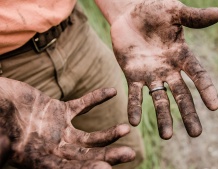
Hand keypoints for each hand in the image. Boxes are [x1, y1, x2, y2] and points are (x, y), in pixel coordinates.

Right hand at [0, 77, 134, 168]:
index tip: (106, 168)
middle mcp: (54, 148)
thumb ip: (5, 151)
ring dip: (108, 133)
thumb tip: (4, 159)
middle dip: (108, 156)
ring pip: (89, 136)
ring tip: (126, 129)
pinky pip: (82, 105)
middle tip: (130, 155)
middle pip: (86, 156)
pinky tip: (112, 91)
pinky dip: (96, 98)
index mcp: (40, 160)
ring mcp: (59, 130)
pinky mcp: (60, 111)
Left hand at [110, 0, 217, 138]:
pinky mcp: (132, 75)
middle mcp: (168, 69)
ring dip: (163, 117)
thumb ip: (194, 17)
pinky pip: (134, 94)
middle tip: (196, 134)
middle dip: (188, 113)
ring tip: (166, 136)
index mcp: (182, 55)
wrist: (129, 12)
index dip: (206, 89)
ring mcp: (150, 74)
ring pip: (159, 99)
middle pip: (181, 94)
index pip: (198, 74)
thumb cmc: (154, 10)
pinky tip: (134, 122)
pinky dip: (134, 107)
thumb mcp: (175, 12)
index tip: (215, 106)